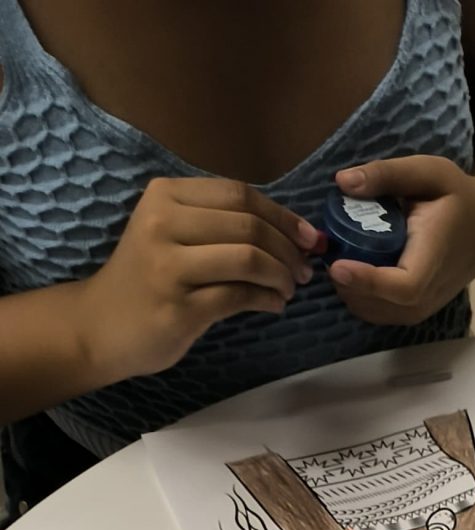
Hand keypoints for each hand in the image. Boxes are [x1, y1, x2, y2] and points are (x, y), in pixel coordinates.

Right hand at [76, 178, 320, 380]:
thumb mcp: (173, 234)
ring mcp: (169, 265)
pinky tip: (274, 304)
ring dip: (281, 274)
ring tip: (289, 288)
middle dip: (288, 248)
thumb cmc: (147, 279)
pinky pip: (240, 295)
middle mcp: (163, 222)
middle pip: (248, 225)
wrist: (100, 325)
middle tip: (304, 269)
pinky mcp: (179, 306)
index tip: (308, 236)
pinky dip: (267, 299)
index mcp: (165, 195)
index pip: (239, 194)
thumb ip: (220, 225)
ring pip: (248, 258)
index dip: (282, 215)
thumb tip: (291, 230)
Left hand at [327, 159, 474, 324]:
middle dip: (348, 285)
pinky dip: (359, 299)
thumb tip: (343, 181)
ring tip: (335, 261)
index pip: (404, 286)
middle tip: (327, 254)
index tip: (338, 266)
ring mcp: (425, 306)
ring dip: (350, 294)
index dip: (369, 281)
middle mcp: (431, 291)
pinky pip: (382, 314)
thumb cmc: (458, 197)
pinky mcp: (417, 310)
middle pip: (384, 305)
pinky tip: (348, 274)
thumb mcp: (428, 172)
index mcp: (435, 255)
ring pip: (379, 315)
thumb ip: (386, 174)